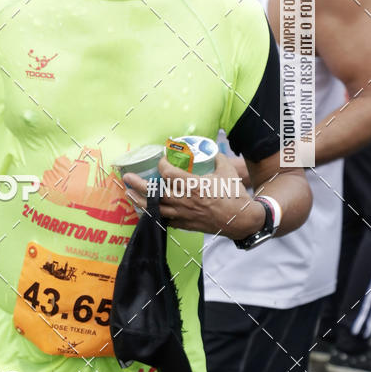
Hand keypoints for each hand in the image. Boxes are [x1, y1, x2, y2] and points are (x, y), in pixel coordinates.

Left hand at [123, 153, 265, 239]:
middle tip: (128, 177)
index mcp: (195, 185)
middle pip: (156, 193)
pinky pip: (165, 220)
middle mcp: (186, 200)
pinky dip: (154, 214)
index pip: (169, 173)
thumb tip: (207, 146)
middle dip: (139, 185)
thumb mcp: (227, 170)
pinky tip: (145, 209)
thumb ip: (215, 156)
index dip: (161, 164)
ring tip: (129, 194)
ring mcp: (184, 214)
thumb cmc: (234, 194)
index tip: (161, 160)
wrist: (242, 220)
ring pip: (156, 208)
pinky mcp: (186, 225)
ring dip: (140, 201)